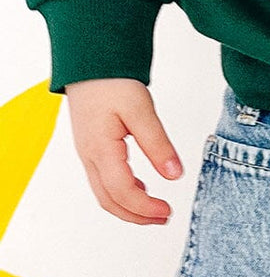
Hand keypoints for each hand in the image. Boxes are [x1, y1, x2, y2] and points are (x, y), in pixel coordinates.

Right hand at [64, 78, 182, 224]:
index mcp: (101, 148)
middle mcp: (90, 156)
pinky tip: (142, 188)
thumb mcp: (141, 109)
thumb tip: (175, 175)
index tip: (167, 210)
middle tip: (164, 217)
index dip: (146, 208)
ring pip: (105, 195)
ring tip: (156, 210)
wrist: (88, 60)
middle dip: (138, 216)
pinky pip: (104, 182)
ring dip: (130, 208)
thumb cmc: (110, 79)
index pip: (123, 192)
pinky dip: (123, 194)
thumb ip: (158, 145)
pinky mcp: (91, 149)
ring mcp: (88, 154)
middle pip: (110, 201)